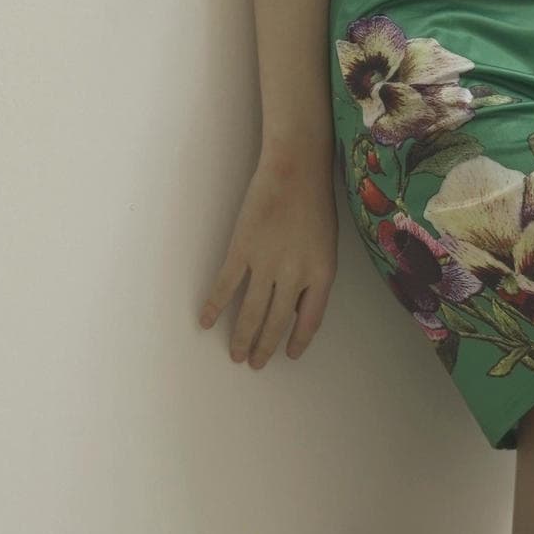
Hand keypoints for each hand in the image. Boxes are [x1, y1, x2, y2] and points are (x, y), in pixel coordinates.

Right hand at [199, 147, 338, 368]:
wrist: (296, 169)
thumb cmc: (315, 202)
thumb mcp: (326, 244)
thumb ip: (313, 275)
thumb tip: (294, 304)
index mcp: (322, 275)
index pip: (310, 320)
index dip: (298, 340)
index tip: (288, 355)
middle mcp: (295, 276)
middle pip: (277, 322)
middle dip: (265, 347)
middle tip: (254, 364)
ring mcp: (267, 264)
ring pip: (251, 312)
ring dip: (242, 337)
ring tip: (236, 355)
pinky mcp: (242, 250)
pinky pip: (226, 286)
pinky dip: (215, 306)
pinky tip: (207, 321)